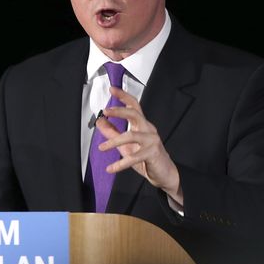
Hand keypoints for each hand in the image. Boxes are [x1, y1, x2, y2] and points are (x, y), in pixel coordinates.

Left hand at [96, 86, 182, 204]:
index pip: (134, 105)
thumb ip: (113, 132)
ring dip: (114, 141)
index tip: (112, 89)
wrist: (164, 173)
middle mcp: (148, 129)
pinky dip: (120, 164)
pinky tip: (111, 168)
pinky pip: (134, 157)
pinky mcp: (153, 153)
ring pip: (131, 136)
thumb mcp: (125, 145)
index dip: (123, 96)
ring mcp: (152, 141)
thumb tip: (100, 121)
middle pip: (134, 114)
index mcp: (142, 125)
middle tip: (106, 111)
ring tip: (101, 147)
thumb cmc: (145, 158)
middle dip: (120, 110)